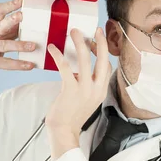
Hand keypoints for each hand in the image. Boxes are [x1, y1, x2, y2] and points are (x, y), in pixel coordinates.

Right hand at [0, 0, 37, 90]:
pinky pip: (4, 63)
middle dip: (11, 20)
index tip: (22, 0)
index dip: (10, 5)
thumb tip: (30, 25)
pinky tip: (29, 65)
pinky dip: (18, 64)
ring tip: (33, 46)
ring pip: (4, 45)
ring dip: (19, 45)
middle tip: (23, 15)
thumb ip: (9, 32)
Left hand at [45, 27, 111, 157]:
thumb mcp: (87, 100)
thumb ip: (88, 85)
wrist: (64, 131)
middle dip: (100, 42)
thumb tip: (80, 70)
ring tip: (74, 31)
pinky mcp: (71, 90)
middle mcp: (97, 89)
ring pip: (86, 60)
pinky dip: (59, 56)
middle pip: (102, 59)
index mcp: (102, 90)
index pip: (108, 67)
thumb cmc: (72, 115)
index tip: (96, 41)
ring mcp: (85, 89)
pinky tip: (53, 48)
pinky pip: (66, 67)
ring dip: (80, 43)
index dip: (103, 52)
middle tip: (96, 29)